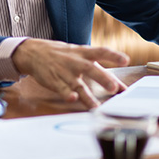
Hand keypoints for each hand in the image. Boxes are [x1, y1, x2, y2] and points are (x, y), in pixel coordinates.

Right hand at [12, 38, 129, 108]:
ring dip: (87, 96)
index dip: (113, 55)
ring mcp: (64, 72)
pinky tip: (72, 99)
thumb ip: (101, 71)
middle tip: (113, 88)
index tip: (125, 59)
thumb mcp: (80, 56)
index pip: (100, 52)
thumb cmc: (62, 55)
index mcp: (83, 53)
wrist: (33, 52)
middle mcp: (75, 62)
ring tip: (96, 106)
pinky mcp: (54, 81)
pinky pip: (62, 89)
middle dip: (102, 78)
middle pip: (90, 69)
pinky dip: (67, 94)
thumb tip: (121, 86)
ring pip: (78, 85)